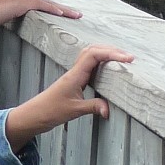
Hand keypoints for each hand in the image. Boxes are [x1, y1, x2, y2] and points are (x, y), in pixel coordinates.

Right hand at [0, 0, 80, 28]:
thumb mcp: (6, 12)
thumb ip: (17, 11)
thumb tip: (22, 10)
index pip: (43, 3)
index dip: (55, 8)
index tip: (66, 13)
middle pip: (50, 3)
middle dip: (65, 9)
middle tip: (78, 15)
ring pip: (49, 4)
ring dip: (64, 10)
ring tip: (77, 15)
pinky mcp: (23, 2)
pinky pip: (42, 6)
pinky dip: (52, 9)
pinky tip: (62, 14)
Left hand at [5, 45, 133, 151]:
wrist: (35, 114)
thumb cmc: (51, 110)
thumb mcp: (74, 110)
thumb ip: (92, 107)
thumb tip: (109, 109)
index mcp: (74, 75)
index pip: (93, 55)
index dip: (111, 53)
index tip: (128, 59)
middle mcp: (74, 72)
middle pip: (92, 51)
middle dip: (111, 50)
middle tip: (129, 58)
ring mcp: (74, 75)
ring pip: (90, 57)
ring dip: (105, 54)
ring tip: (122, 60)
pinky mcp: (75, 82)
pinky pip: (89, 67)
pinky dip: (100, 64)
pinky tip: (109, 70)